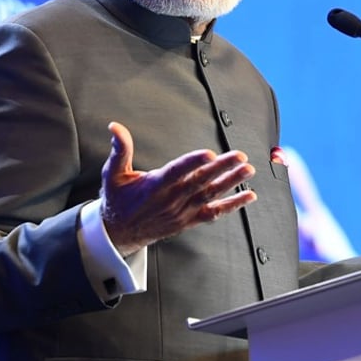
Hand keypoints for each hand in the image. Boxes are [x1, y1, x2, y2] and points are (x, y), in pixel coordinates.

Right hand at [99, 121, 256, 255]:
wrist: (119, 233)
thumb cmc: (117, 199)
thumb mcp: (112, 173)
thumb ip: (119, 149)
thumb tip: (115, 127)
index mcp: (154, 186)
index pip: (177, 172)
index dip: (193, 162)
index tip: (209, 154)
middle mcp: (171, 200)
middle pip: (200, 182)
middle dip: (222, 168)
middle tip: (240, 156)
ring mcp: (182, 212)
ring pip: (210, 195)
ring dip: (231, 183)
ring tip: (247, 170)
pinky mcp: (188, 220)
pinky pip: (213, 213)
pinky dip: (232, 205)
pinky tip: (248, 196)